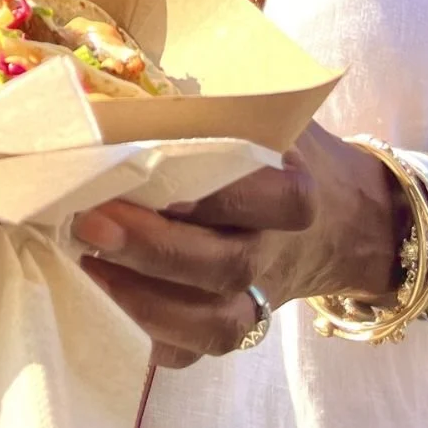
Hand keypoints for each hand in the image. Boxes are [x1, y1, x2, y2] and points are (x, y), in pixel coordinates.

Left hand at [72, 127, 399, 368]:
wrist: (341, 222)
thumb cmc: (278, 153)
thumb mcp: (265, 117)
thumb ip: (215, 103)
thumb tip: (129, 73)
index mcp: (295, 190)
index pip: (272, 198)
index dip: (217, 195)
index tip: (150, 170)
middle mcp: (277, 250)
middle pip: (228, 264)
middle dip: (155, 248)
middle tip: (90, 220)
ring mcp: (259, 297)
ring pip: (215, 324)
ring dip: (146, 302)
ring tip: (86, 264)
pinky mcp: (233, 328)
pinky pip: (192, 353)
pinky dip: (146, 336)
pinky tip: (100, 302)